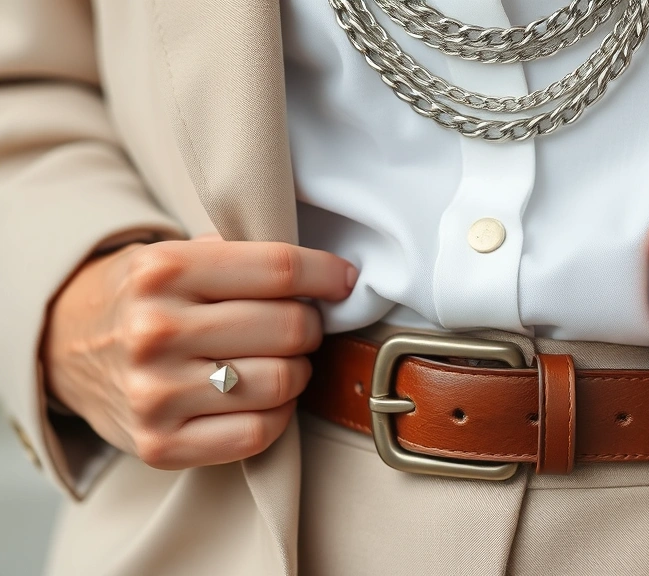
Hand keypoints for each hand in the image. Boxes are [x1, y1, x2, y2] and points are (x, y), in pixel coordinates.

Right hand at [43, 239, 356, 468]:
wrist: (64, 346)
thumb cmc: (143, 297)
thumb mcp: (175, 254)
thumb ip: (242, 256)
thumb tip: (331, 275)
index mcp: (162, 269)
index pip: (280, 268)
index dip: (327, 275)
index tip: (344, 281)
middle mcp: (155, 330)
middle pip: (289, 327)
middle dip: (310, 326)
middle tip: (300, 325)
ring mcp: (154, 393)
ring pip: (280, 381)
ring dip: (297, 372)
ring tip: (281, 361)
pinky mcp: (159, 444)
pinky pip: (259, 433)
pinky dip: (278, 414)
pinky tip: (265, 397)